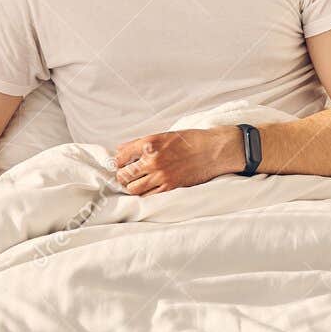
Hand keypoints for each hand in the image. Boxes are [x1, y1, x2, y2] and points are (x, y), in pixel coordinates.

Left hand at [113, 128, 241, 194]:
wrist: (213, 150)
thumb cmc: (190, 140)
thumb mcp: (163, 135)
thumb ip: (140, 144)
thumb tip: (120, 150)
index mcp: (149, 144)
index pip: (120, 157)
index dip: (117, 162)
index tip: (120, 164)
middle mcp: (153, 160)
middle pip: (123, 176)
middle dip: (122, 176)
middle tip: (125, 175)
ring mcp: (161, 176)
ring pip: (133, 189)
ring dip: (131, 186)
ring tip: (136, 182)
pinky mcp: (170, 188)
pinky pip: (148, 196)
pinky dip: (144, 193)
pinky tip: (148, 188)